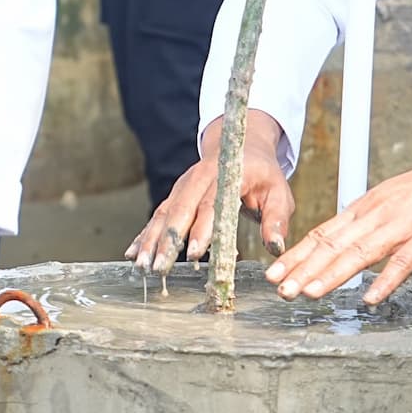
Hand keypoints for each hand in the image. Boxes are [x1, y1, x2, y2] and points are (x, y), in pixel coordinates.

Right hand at [127, 113, 295, 273]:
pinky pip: (158, 215)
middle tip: (159, 268)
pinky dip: (145, 234)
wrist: (240, 144)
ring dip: (151, 240)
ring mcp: (183, 185)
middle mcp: (198, 177)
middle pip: (179, 210)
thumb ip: (277, 219)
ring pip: (163, 213)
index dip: (203, 229)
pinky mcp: (175, 194)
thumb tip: (276, 247)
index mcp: (226, 174)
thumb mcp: (279, 191)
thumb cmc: (262, 173)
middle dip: (168, 241)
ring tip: (142, 266)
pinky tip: (133, 253)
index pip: (212, 204)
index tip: (196, 254)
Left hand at [267, 148, 411, 305]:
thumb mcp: (388, 201)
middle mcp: (376, 215)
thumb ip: (365, 224)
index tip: (274, 273)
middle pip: (334, 244)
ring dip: (333, 274)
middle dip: (304, 268)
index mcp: (365, 208)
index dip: (296, 254)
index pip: (322, 233)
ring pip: (360, 252)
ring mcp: (402, 225)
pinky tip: (370, 297)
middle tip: (280, 290)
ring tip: (310, 293)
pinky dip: (385, 279)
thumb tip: (340, 246)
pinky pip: (404, 260)